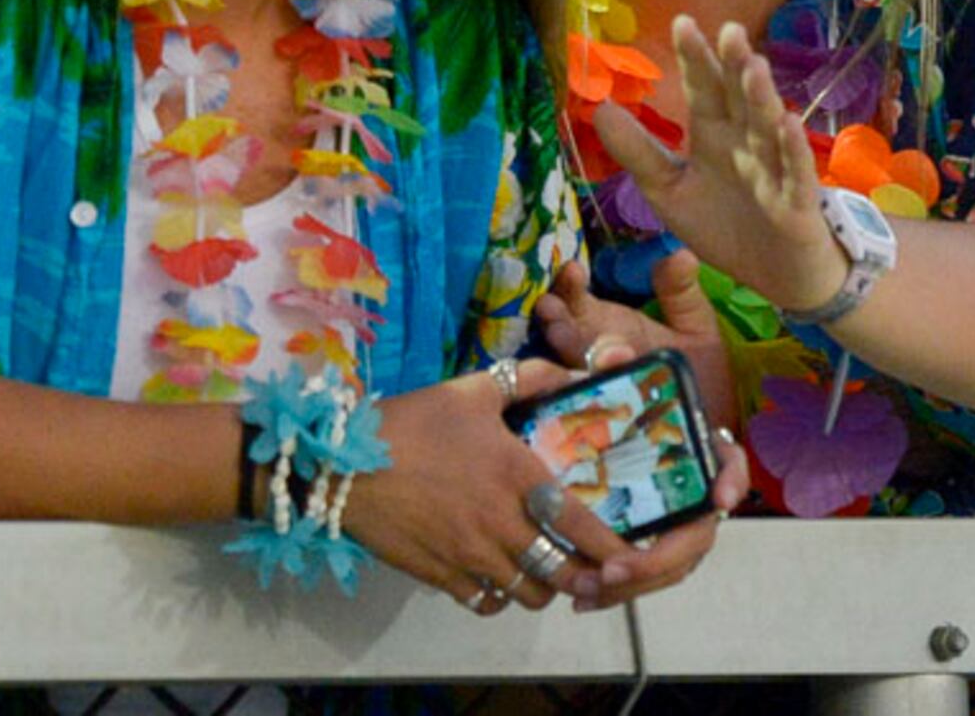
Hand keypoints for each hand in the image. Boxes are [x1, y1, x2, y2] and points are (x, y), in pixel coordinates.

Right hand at [347, 361, 743, 610]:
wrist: (343, 463)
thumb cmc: (412, 422)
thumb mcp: (472, 389)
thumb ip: (529, 378)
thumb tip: (574, 371)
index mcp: (517, 476)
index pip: (582, 526)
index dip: (614, 550)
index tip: (632, 558)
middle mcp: (501, 524)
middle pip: (562, 574)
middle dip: (585, 578)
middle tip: (593, 569)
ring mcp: (470, 556)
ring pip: (528, 594)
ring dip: (543, 587)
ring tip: (545, 570)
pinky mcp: (440, 576)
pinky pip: (485, 603)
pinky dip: (500, 597)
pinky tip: (499, 579)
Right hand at [538, 253, 742, 434]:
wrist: (714, 428)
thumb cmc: (699, 373)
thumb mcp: (694, 329)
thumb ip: (682, 294)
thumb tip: (680, 254)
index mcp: (607, 328)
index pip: (576, 302)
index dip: (570, 285)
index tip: (572, 270)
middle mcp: (591, 358)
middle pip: (562, 336)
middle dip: (555, 321)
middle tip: (550, 306)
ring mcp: (594, 391)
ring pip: (566, 372)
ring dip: (561, 357)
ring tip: (559, 336)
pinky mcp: (601, 425)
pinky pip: (578, 412)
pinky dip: (573, 399)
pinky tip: (575, 384)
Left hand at [592, 18, 841, 318]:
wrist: (776, 278)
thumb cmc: (726, 226)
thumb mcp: (669, 192)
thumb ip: (638, 152)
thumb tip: (597, 108)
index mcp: (714, 135)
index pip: (703, 89)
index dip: (694, 58)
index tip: (682, 22)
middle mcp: (746, 142)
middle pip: (738, 97)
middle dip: (733, 65)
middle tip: (728, 30)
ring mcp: (775, 168)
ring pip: (767, 126)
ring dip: (761, 97)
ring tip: (753, 66)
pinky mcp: (797, 202)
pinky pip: (795, 171)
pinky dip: (792, 149)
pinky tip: (787, 124)